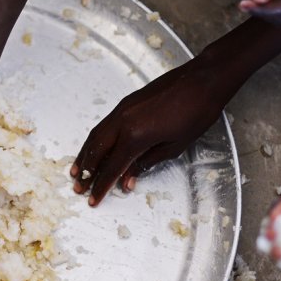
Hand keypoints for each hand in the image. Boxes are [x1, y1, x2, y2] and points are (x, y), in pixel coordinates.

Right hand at [72, 58, 228, 205]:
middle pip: (97, 151)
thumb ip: (147, 162)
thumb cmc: (196, 113)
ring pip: (96, 136)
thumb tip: (128, 179)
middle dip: (86, 172)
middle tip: (77, 187)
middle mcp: (123, 121)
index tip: (92, 199)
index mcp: (135, 136)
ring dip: (85, 155)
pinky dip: (95, 139)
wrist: (203, 80)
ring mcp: (122, 110)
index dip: (101, 186)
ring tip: (77, 170)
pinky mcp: (126, 103)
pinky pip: (104, 125)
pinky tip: (94, 147)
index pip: (112, 167)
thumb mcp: (174, 146)